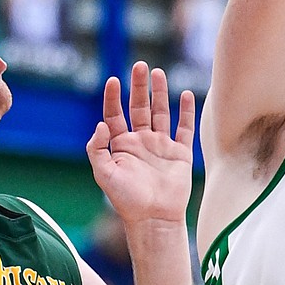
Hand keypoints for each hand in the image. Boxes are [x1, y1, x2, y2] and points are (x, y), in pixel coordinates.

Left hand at [88, 62, 194, 228]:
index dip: (113, 98)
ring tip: (158, 73)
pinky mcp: (180, 154)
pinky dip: (186, 111)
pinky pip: (184, 128)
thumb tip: (100, 124)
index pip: (115, 115)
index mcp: (121, 146)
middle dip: (139, 87)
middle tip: (140, 66)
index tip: (113, 81)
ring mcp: (161, 147)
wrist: (154, 218)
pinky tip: (187, 94)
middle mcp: (141, 143)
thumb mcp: (104, 174)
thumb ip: (97, 149)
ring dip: (160, 93)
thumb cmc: (127, 201)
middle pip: (139, 108)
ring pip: (161, 113)